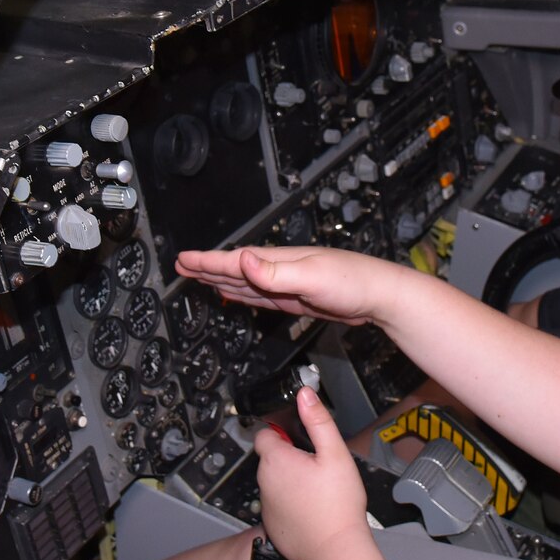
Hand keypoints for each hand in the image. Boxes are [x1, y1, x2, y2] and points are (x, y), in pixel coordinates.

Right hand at [174, 245, 388, 325]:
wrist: (378, 296)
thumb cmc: (352, 281)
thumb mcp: (311, 276)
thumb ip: (275, 272)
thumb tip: (242, 260)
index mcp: (277, 260)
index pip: (233, 260)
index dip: (206, 261)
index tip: (182, 259)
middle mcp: (278, 269)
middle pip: (233, 268)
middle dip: (206, 267)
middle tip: (181, 266)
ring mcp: (285, 284)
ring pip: (243, 282)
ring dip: (220, 280)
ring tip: (199, 277)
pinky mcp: (294, 299)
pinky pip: (259, 296)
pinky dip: (242, 294)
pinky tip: (236, 294)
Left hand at [252, 387, 370, 559]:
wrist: (334, 550)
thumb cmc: (337, 504)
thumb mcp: (335, 454)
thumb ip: (318, 421)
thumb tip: (304, 394)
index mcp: (276, 460)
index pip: (264, 435)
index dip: (282, 433)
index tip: (302, 442)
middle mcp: (264, 482)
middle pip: (271, 459)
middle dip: (289, 458)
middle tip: (317, 467)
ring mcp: (266, 506)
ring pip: (275, 483)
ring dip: (290, 481)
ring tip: (318, 490)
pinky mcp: (272, 525)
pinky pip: (278, 505)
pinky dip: (291, 504)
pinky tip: (312, 508)